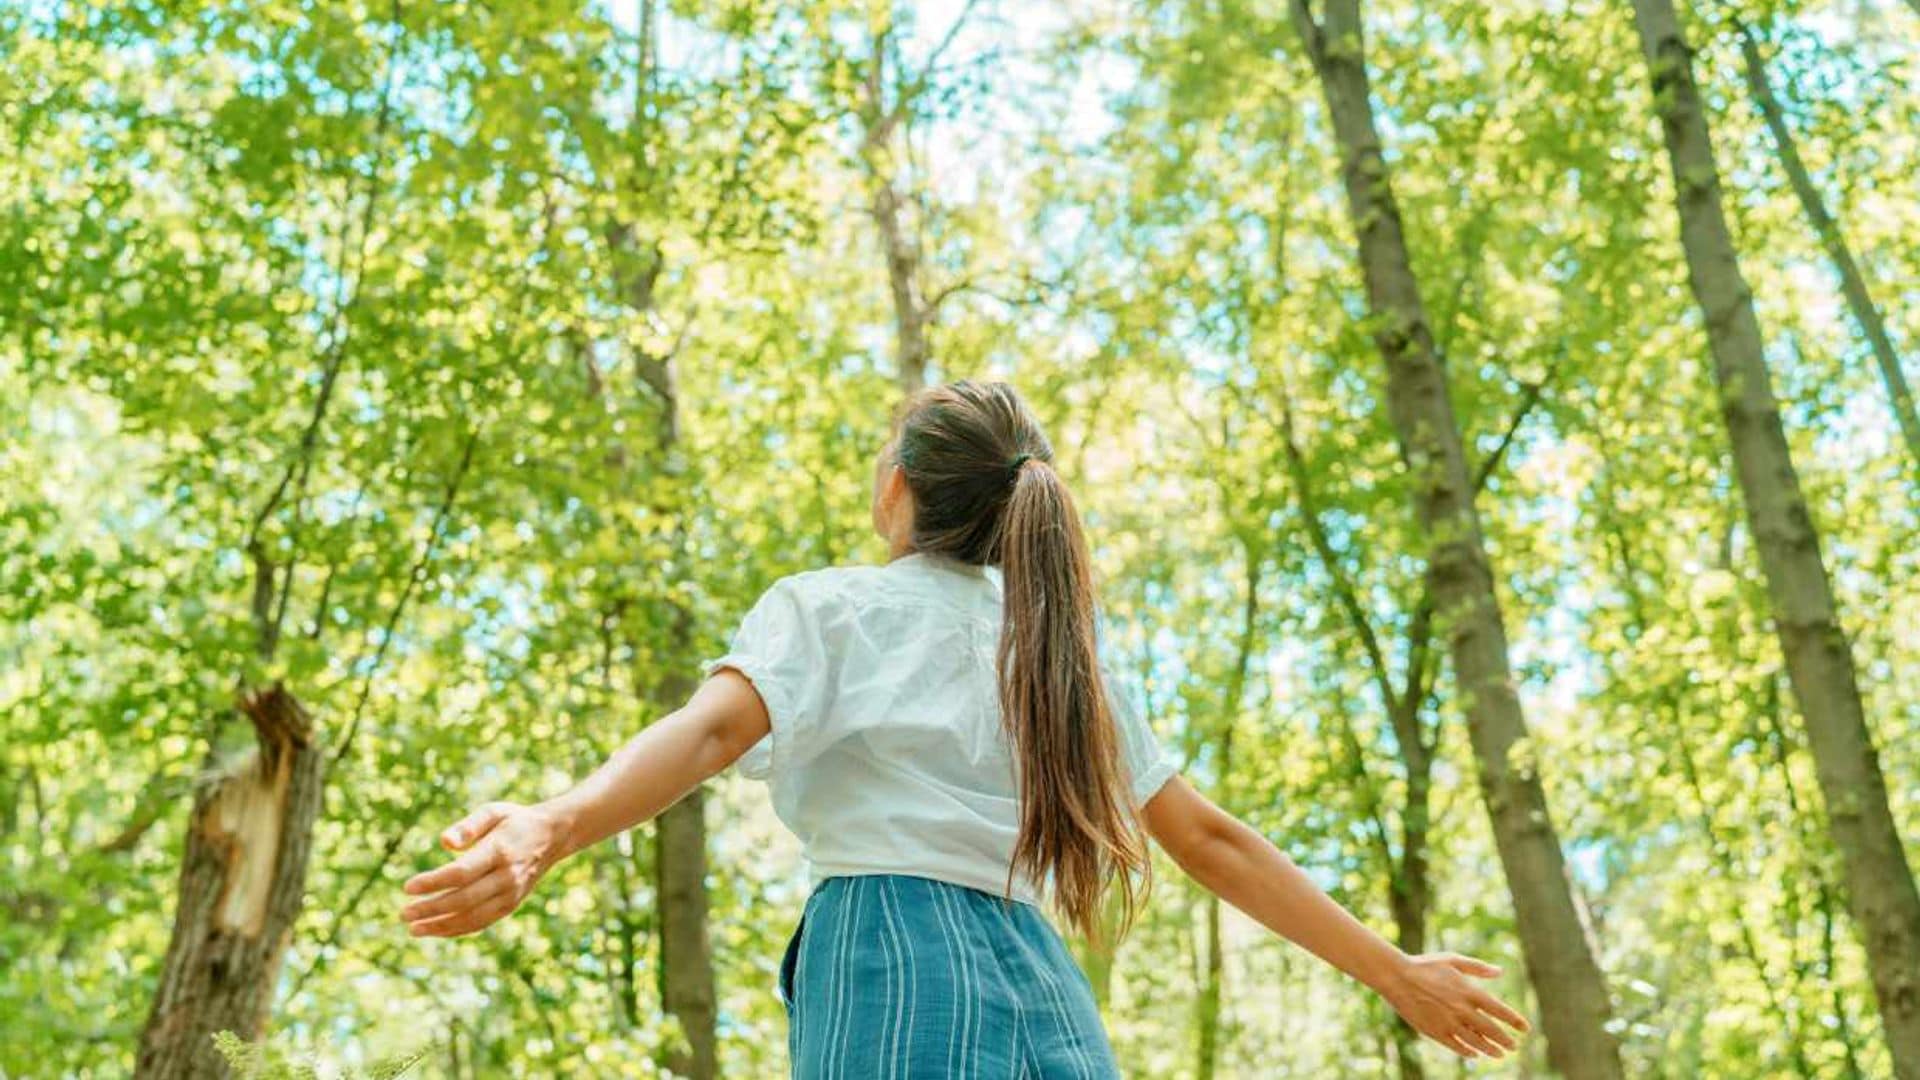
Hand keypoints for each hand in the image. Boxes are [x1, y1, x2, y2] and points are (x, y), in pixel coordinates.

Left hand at [400, 801, 569, 937]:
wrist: (551, 837)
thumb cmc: (513, 821)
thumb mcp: (493, 811)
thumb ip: (468, 824)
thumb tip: (444, 842)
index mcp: (500, 851)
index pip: (461, 873)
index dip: (433, 882)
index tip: (407, 887)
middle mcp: (507, 877)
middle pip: (463, 899)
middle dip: (431, 909)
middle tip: (404, 913)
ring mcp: (511, 894)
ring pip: (472, 917)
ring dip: (440, 926)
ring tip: (413, 928)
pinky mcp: (511, 905)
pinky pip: (481, 923)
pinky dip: (457, 929)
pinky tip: (435, 930)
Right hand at [1378, 952, 1530, 1060]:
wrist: (1396, 977)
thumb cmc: (1425, 965)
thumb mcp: (1453, 960)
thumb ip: (1478, 967)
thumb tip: (1500, 972)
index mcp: (1468, 991)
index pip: (1499, 1011)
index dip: (1515, 1021)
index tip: (1525, 1029)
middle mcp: (1461, 1010)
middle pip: (1491, 1031)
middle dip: (1505, 1040)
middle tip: (1514, 1046)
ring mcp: (1448, 1023)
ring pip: (1476, 1042)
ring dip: (1490, 1050)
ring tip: (1500, 1054)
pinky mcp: (1434, 1032)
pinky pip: (1456, 1046)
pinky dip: (1468, 1052)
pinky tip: (1475, 1054)